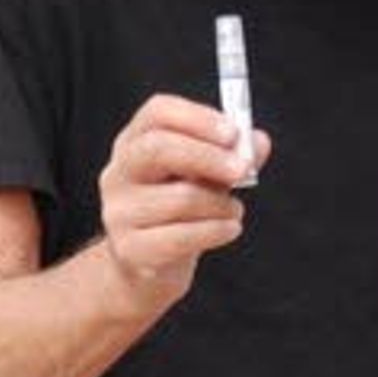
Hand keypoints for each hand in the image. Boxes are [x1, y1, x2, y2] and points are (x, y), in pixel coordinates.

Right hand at [94, 93, 263, 302]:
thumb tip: (258, 142)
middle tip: (243, 169)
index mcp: (135, 142)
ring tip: (235, 210)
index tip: (233, 133)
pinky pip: (180, 237)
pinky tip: (230, 229)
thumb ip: (233, 156)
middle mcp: (118, 172)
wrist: (150, 264)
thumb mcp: (206, 176)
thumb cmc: (181, 209)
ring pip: (179, 199)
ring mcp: (118, 211)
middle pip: (158, 148)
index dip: (197, 118)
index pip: (158, 113)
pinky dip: (215, 231)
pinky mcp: (129, 249)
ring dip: (220, 204)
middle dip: (208, 156)